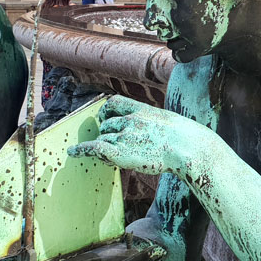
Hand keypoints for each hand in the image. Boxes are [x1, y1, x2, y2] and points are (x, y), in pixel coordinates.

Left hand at [68, 97, 213, 176]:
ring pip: (103, 139)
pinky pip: (94, 148)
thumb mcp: (168, 123)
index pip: (114, 103)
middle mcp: (129, 120)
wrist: (188, 147)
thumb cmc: (185, 139)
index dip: (106, 111)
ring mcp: (124, 136)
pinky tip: (73, 152)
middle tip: (114, 146)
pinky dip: (82, 149)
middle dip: (107, 134)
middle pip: (107, 125)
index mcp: (141, 110)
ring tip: (118, 158)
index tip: (104, 117)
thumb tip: (153, 135)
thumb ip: (154, 124)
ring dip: (104, 147)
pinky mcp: (120, 152)